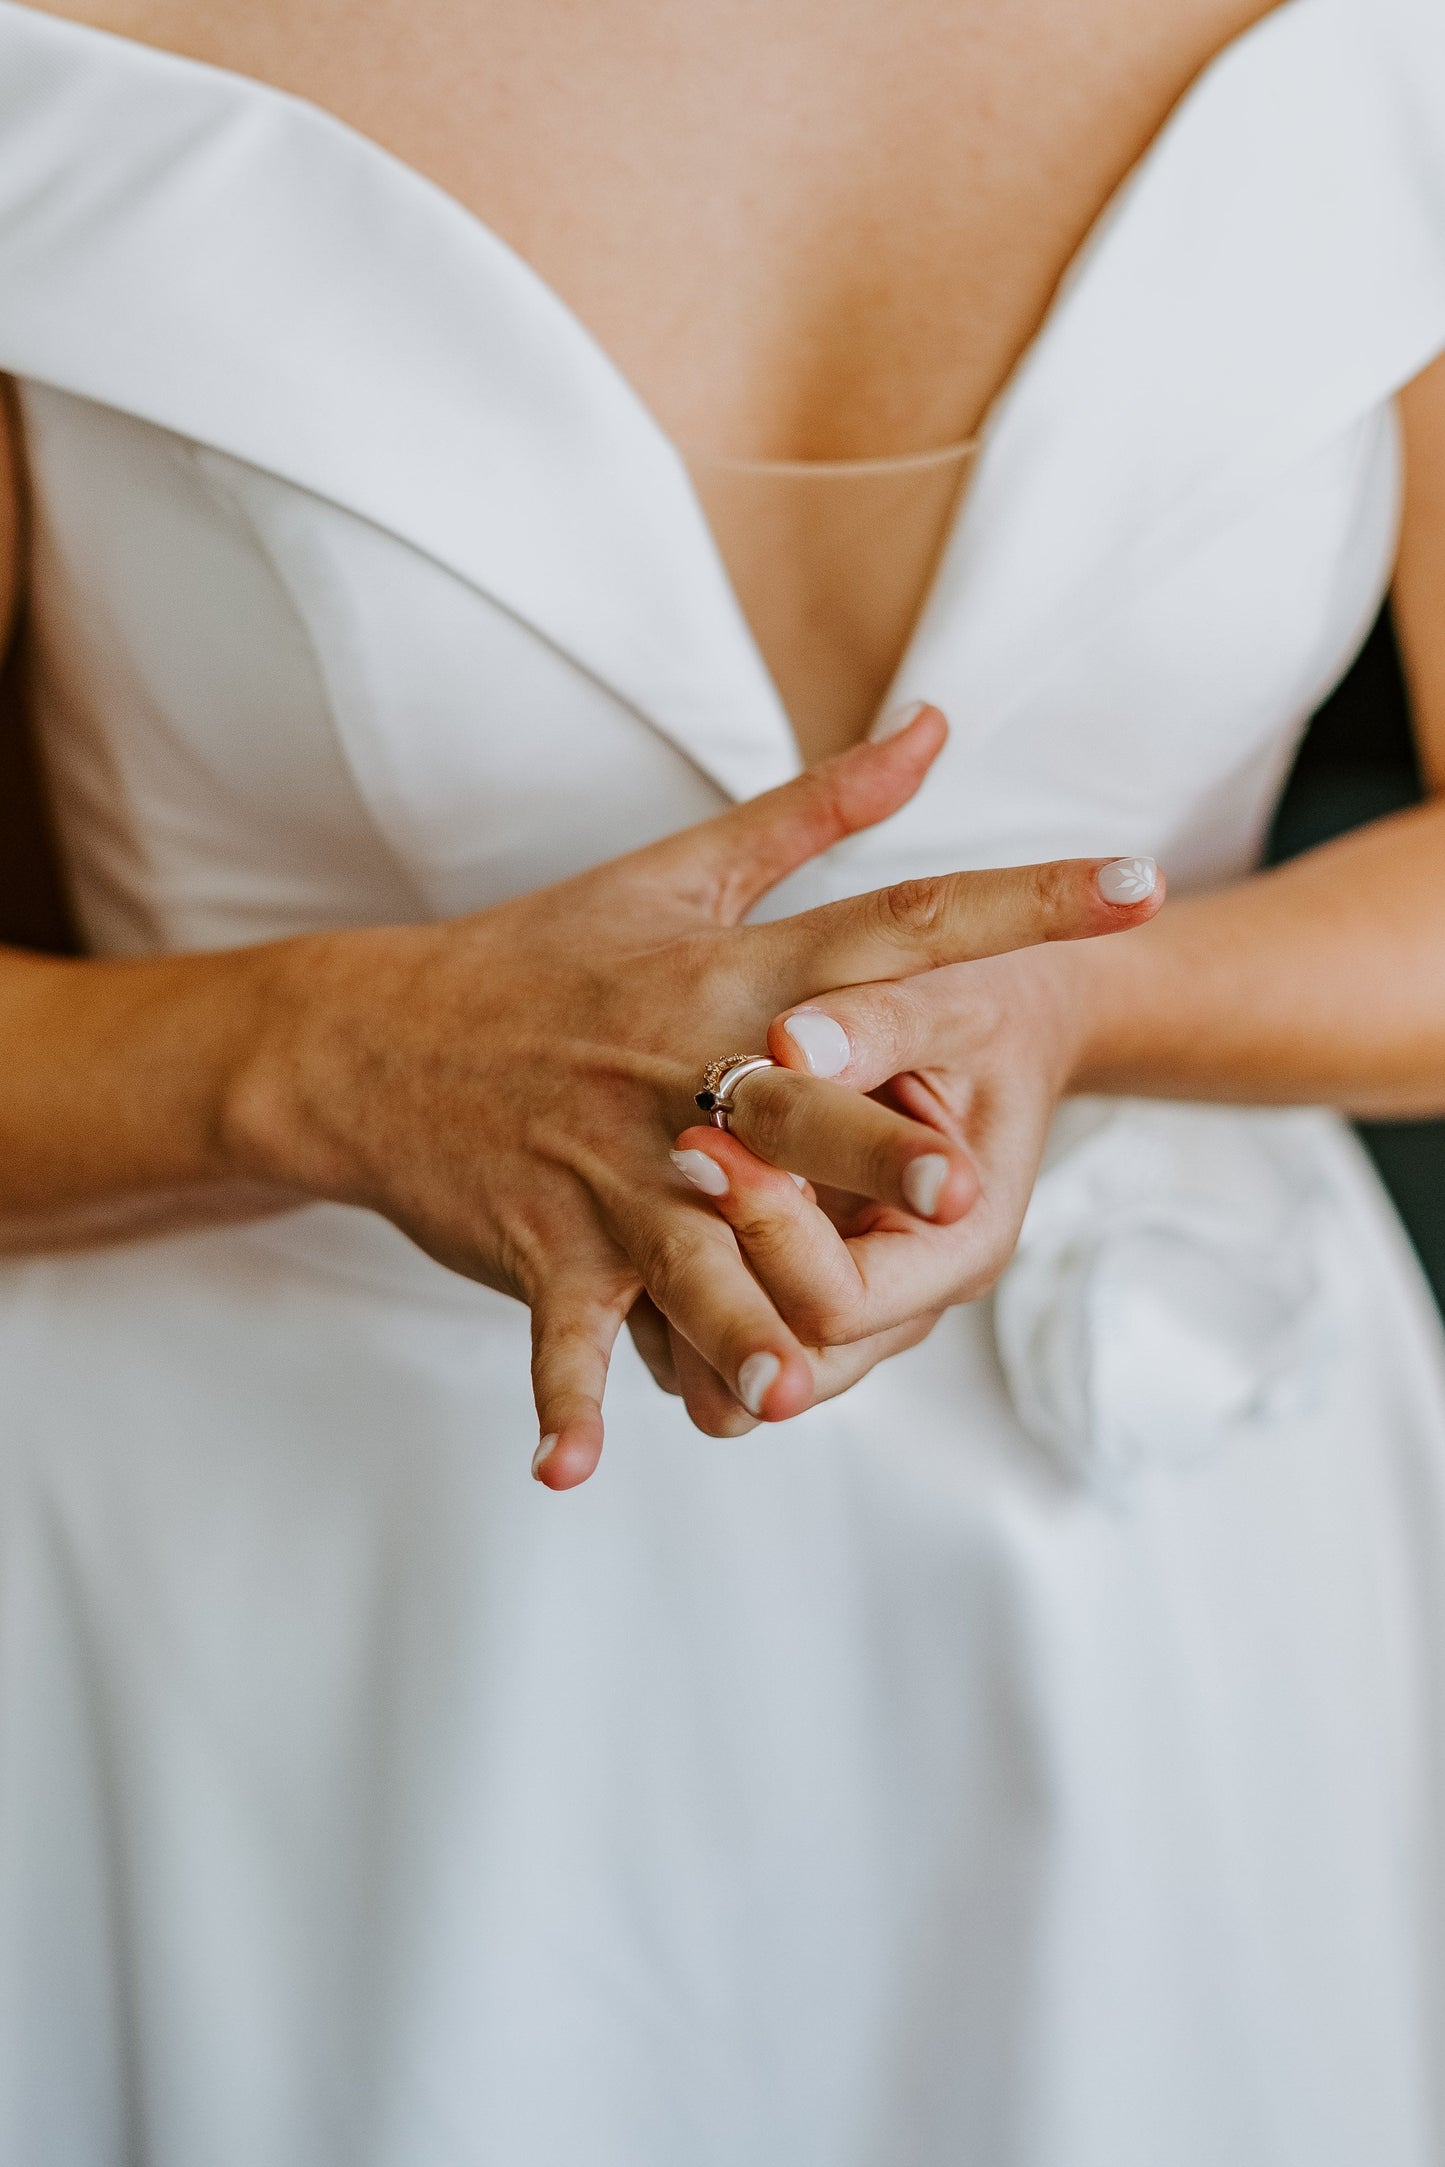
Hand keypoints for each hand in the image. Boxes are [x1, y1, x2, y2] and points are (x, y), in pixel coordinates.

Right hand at [225, 706, 1146, 1487]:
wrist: (369, 1040)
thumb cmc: (542, 958)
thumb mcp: (679, 873)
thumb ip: (821, 808)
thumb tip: (937, 727)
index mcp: (729, 980)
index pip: (894, 921)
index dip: (1021, 903)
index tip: (1137, 885)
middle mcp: (677, 1077)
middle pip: (789, 1114)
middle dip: (866, 1154)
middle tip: (952, 1194)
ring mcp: (604, 1172)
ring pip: (685, 1256)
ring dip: (729, 1324)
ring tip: (789, 1387)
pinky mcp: (539, 1244)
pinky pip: (559, 1333)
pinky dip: (565, 1401)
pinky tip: (574, 1472)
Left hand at [661, 858, 1163, 1417]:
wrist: (990, 1025)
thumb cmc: (976, 1011)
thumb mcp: (944, 1002)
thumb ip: (876, 1025)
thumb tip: (792, 1044)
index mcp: (957, 1247)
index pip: (838, 1302)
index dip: (766, 1230)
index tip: (710, 1136)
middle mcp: (906, 1298)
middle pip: (788, 1357)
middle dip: (720, 1268)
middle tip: (680, 1149)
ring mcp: (855, 1302)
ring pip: (749, 1366)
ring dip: (688, 1300)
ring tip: (640, 1202)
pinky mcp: (804, 1283)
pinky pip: (726, 1338)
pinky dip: (679, 1303)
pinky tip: (638, 1220)